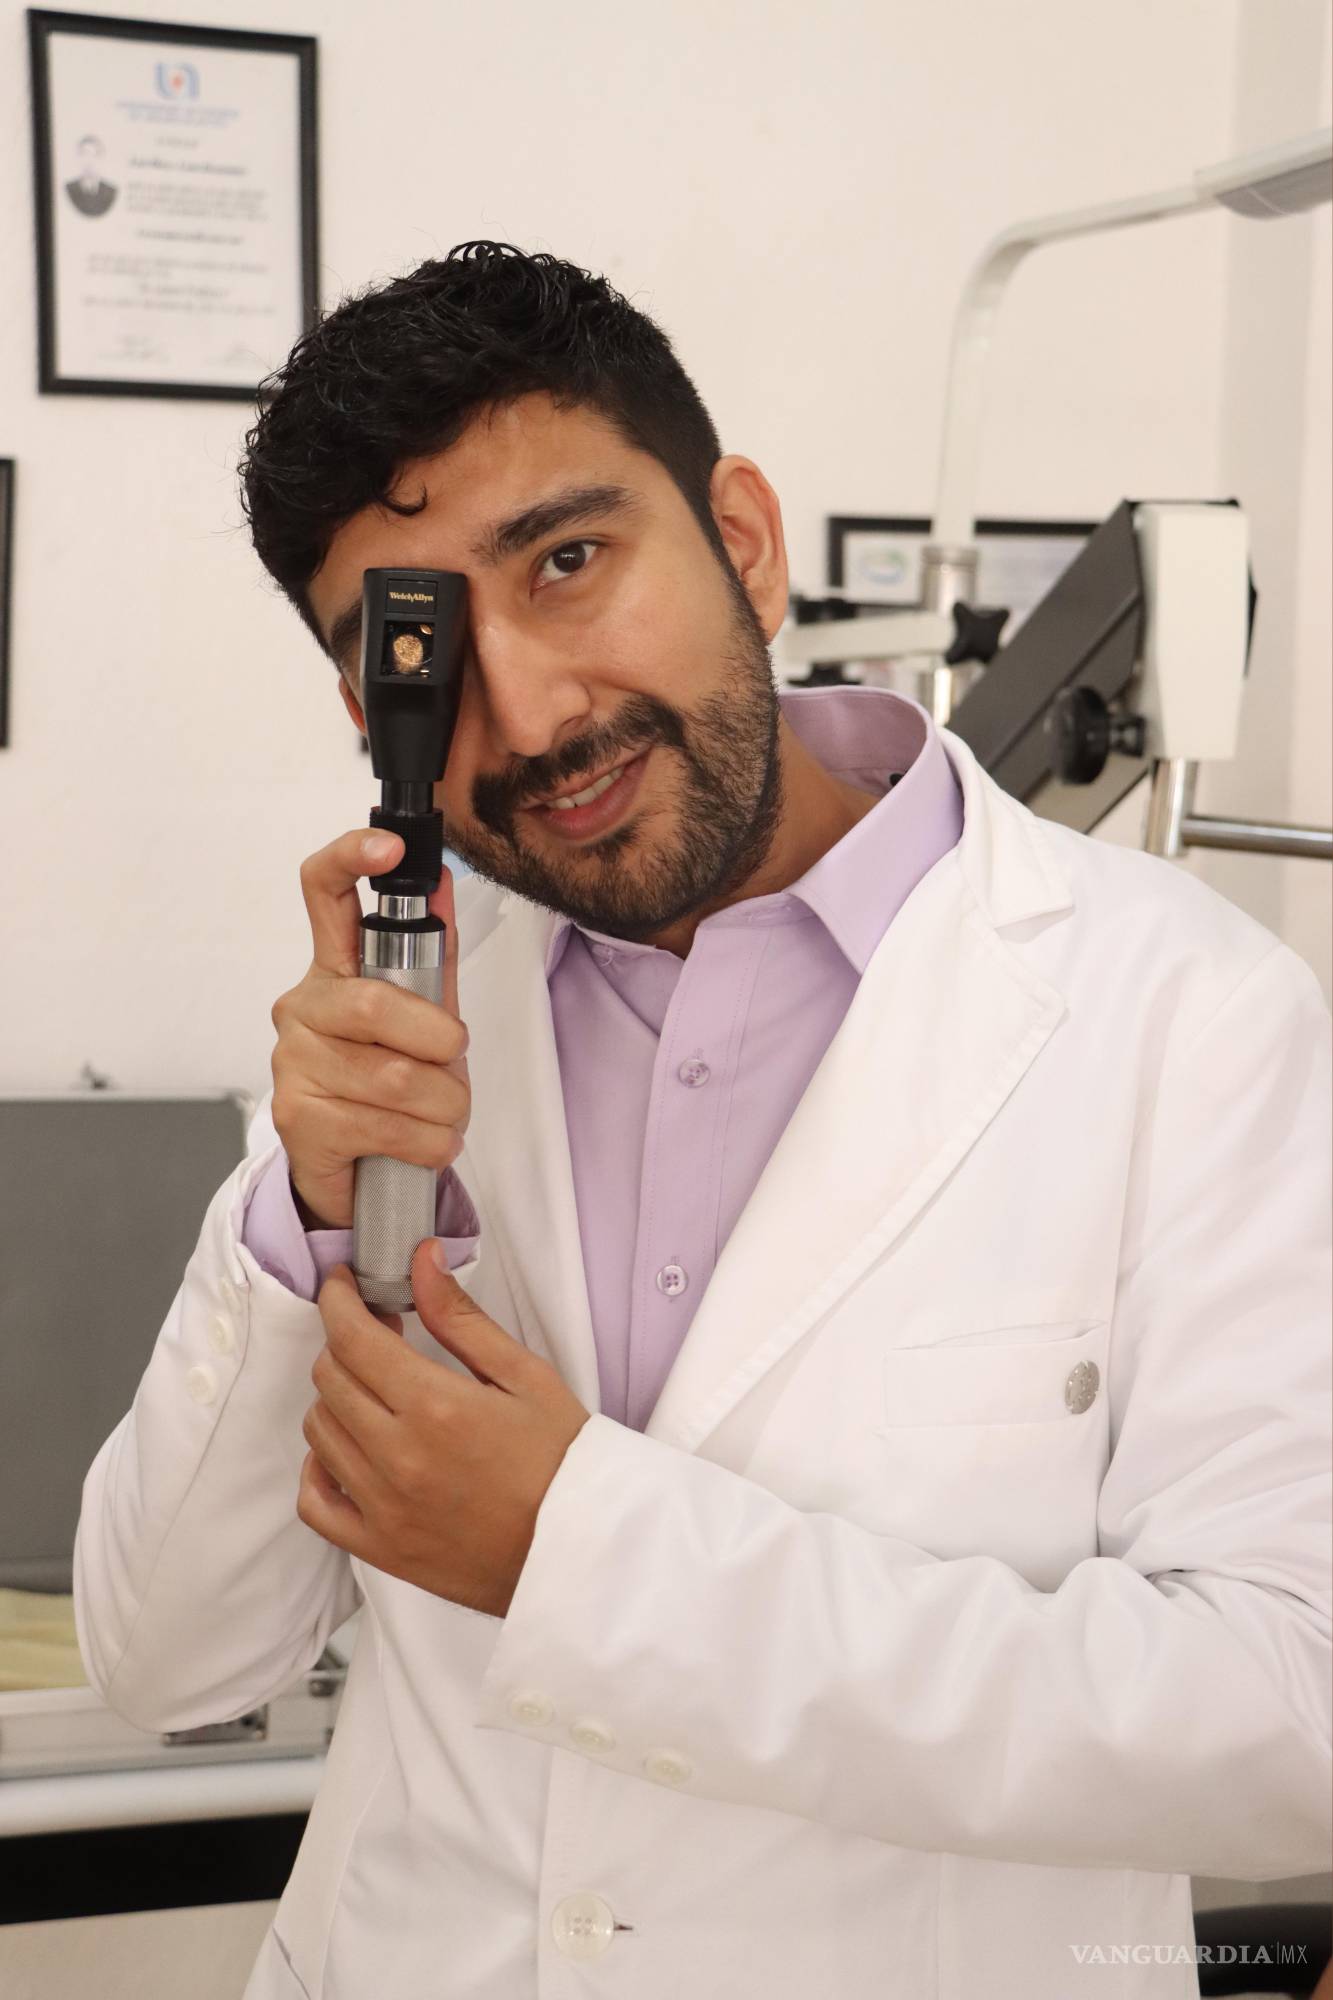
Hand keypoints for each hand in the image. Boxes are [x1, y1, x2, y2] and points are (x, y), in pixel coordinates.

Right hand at [269, 828, 469, 1230]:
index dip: (352, 858)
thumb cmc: (394, 1086)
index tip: (391, 848)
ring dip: (443, 1104)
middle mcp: (302, 1007)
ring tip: (443, 1114)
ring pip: (393, 1076)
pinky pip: (384, 1125)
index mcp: (333, 969)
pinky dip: (427, 1142)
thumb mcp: (424, 1017)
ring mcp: (292, 1063)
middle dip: (439, 1042)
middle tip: (455, 1060)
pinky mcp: (296, 1119)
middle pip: (376, 1003)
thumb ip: (432, 956)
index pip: (323, 892)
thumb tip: (442, 881)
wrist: (361, 1172)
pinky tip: (424, 1143)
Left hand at [297, 1240, 591, 1616]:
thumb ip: (462, 1317)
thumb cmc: (562, 1460)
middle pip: (329, 1378)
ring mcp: (384, 1507)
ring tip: (376, 1390)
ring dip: (336, 1398)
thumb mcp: (526, 1375)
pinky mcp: (381, 1548)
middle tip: (378, 1334)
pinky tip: (347, 1451)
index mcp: (436, 1406)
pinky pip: (315, 1503)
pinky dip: (318, 1470)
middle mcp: (398, 1457)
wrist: (582, 1549)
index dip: (337, 1300)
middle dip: (344, 1342)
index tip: (344, 1284)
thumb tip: (420, 1259)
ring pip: (319, 1432)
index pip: (351, 1337)